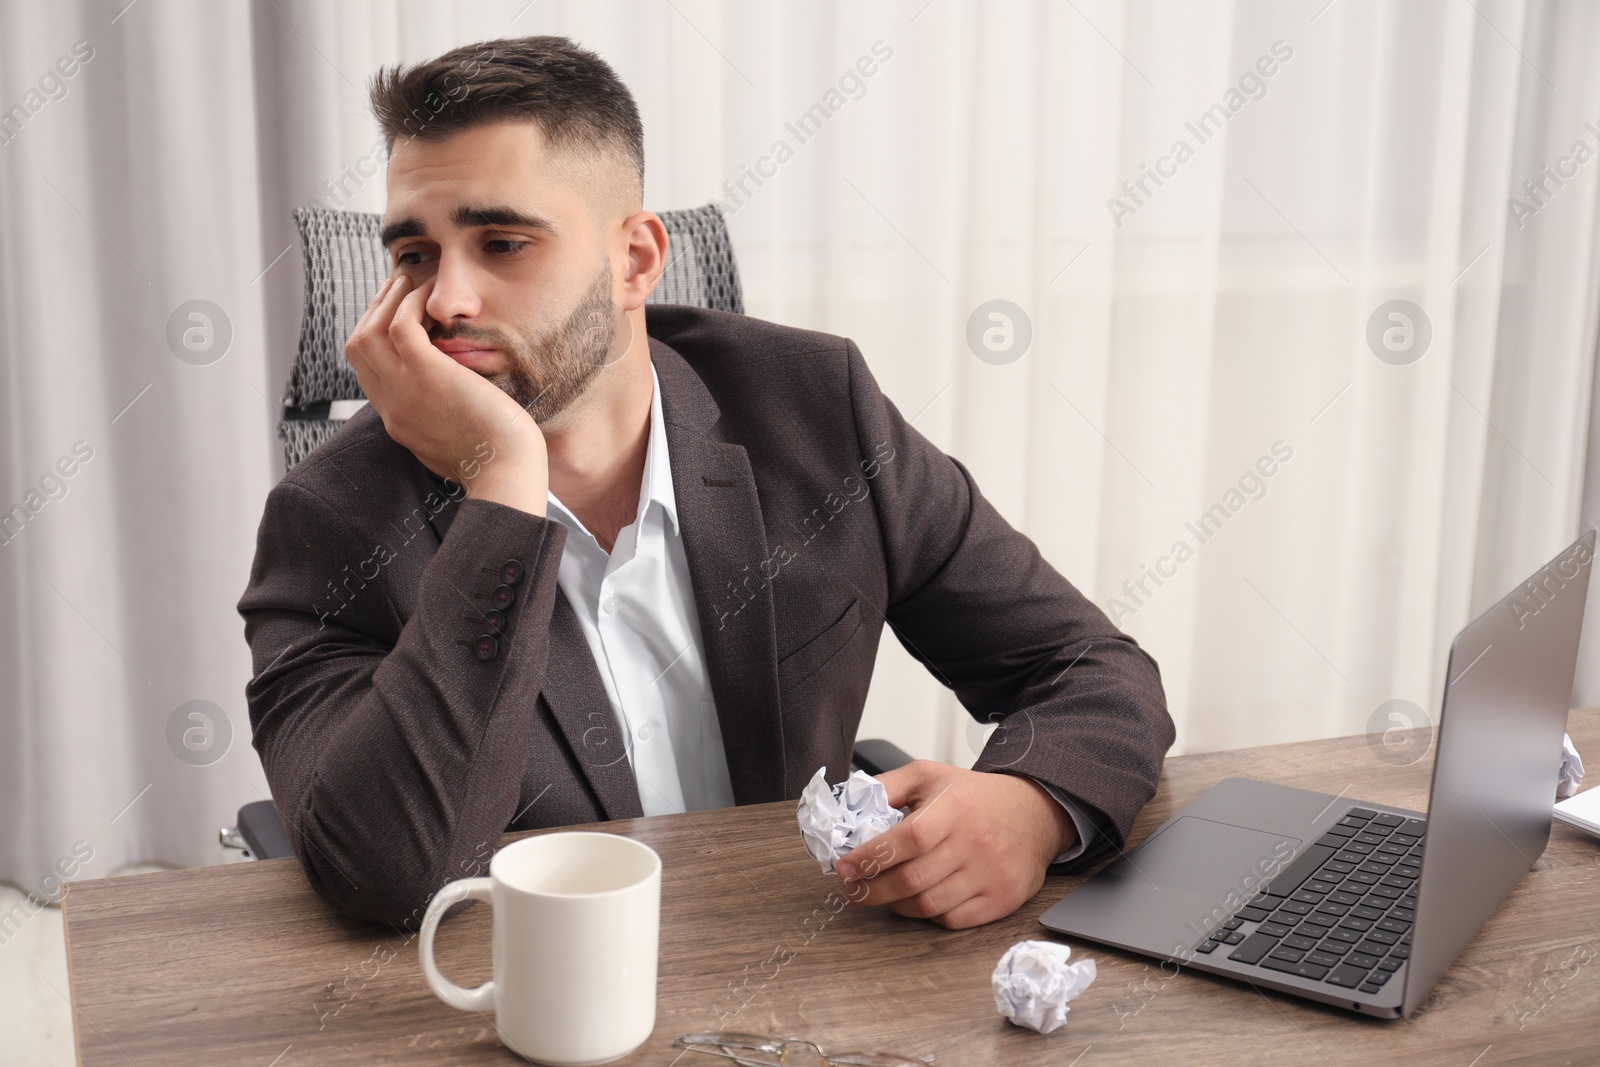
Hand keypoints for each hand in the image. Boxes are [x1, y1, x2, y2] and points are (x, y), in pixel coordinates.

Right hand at [344, 275, 547, 513]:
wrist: (507, 474)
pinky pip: (401, 326)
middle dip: (372, 313)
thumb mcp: (454, 440)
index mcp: (397, 422)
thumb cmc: (498, 459)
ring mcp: (404, 391)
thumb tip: (448, 396)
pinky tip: (428, 296)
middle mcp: (392, 407)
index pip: (367, 372)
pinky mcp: (427, 376)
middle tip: (394, 289)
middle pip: (358, 349)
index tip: (392, 316)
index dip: (375, 338)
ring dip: (386, 302)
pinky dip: (409, 305)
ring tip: (408, 282)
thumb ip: (440, 417)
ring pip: (369, 334)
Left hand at [834, 760, 1076, 929]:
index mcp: (952, 809)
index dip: (871, 857)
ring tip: (883, 895)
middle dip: (872, 890)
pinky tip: (917, 901)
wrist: (1033, 813)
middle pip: (912, 879)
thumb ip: (887, 785)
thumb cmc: (974, 797)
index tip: (844, 868)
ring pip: (929, 905)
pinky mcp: (1001, 898)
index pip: (906, 840)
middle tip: (853, 890)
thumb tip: (850, 804)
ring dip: (896, 905)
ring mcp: (989, 874)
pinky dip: (928, 916)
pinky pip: (953, 919)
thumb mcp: (929, 775)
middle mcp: (973, 843)